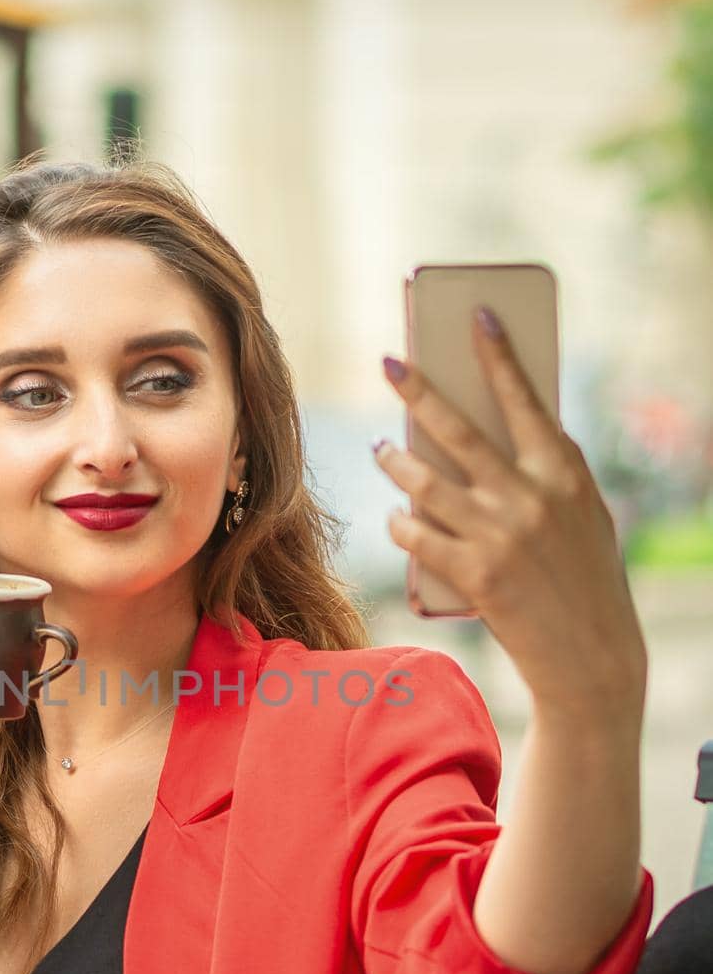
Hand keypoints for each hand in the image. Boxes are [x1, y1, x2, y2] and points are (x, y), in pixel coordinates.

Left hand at [374, 307, 647, 718]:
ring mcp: (497, 535)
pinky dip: (400, 522)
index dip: (498, 354)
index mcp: (564, 473)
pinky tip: (397, 518)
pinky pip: (415, 533)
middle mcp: (529, 497)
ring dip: (393, 462)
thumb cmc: (586, 581)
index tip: (477, 315)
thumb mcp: (582, 517)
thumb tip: (493, 439)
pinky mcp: (471, 573)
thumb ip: (545, 477)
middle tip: (389, 362)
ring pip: (422, 483)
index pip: (524, 399)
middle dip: (418, 390)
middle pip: (456, 430)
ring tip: (381, 449)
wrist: (592, 657)